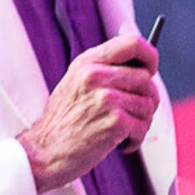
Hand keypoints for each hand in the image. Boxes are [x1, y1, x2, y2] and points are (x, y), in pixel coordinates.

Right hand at [16, 33, 159, 193]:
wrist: (44, 151)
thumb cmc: (63, 120)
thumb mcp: (76, 82)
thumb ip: (104, 68)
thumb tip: (141, 60)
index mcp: (88, 62)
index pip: (132, 43)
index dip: (149, 55)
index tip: (151, 68)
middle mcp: (96, 76)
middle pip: (146, 79)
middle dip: (147, 98)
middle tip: (136, 112)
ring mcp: (106, 99)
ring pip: (148, 105)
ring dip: (141, 122)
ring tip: (122, 129)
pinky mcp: (115, 122)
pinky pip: (143, 127)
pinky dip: (136, 139)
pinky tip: (120, 143)